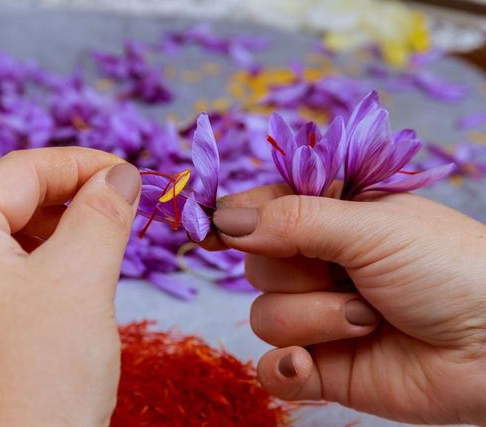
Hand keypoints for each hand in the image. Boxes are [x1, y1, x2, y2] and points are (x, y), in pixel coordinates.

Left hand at [0, 147, 140, 426]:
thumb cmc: (39, 375)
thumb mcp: (81, 280)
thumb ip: (102, 214)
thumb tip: (121, 175)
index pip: (21, 169)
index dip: (82, 163)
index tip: (132, 174)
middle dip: (55, 187)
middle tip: (106, 200)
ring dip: (44, 219)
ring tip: (93, 234)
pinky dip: (31, 253)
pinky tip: (66, 271)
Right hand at [210, 186, 485, 424]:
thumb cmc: (448, 268)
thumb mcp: (369, 227)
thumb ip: (292, 220)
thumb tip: (223, 219)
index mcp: (328, 217)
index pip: (258, 210)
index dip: (231, 219)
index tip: (207, 229)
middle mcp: (316, 265)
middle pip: (254, 265)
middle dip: (296, 272)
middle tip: (347, 274)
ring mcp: (316, 317)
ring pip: (264, 317)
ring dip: (314, 318)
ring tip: (369, 318)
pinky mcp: (322, 367)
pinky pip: (271, 369)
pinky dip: (285, 368)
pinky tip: (310, 365)